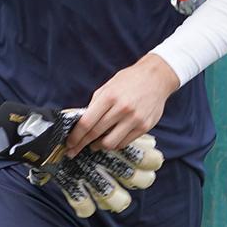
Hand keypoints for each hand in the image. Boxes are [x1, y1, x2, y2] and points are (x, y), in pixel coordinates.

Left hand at [65, 54, 179, 155]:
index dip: (75, 136)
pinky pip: (124, 142)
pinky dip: (114, 144)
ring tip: (94, 145)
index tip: (70, 143)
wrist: (157, 77)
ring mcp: (135, 119)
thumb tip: (82, 122)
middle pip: (95, 133)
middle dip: (82, 144)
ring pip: (110, 143)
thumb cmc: (130, 80)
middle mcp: (122, 108)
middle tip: (74, 149)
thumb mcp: (108, 86)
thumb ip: (95, 104)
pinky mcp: (145, 126)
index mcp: (109, 96)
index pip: (86, 123)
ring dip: (98, 146)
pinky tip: (110, 140)